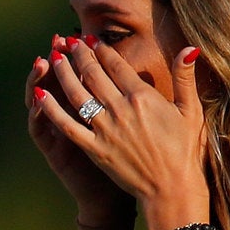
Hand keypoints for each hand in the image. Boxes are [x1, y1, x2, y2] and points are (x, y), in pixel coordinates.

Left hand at [35, 38, 211, 229]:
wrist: (171, 189)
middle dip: (78, 55)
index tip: (92, 39)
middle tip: (68, 41)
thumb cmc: (185, 150)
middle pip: (92, 75)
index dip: (101, 50)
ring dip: (62, 73)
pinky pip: (67, 125)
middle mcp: (120, 109)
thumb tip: (189, 48)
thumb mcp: (191, 111)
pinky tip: (39, 95)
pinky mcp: (94, 149)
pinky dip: (51, 109)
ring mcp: (105, 129)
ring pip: (76, 94)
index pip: (116, 65)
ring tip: (54, 56)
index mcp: (142, 97)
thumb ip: (185, 78)